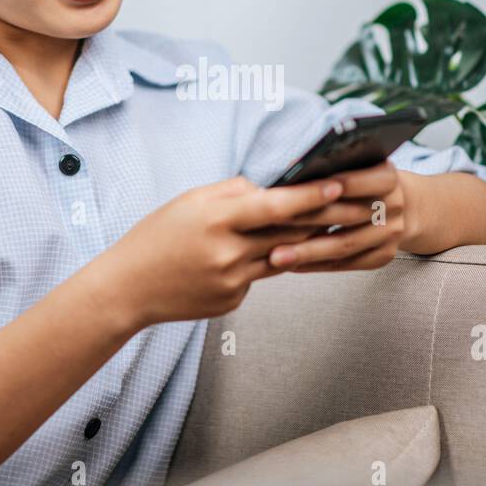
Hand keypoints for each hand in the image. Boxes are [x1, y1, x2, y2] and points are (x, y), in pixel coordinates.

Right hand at [97, 174, 346, 325]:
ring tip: (331, 224)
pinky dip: (263, 261)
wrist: (127, 288)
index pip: (276, 206)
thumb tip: (268, 188)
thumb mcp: (189, 202)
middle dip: (325, 218)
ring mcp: (233, 281)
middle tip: (358, 205)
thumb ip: (231, 192)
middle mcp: (228, 253)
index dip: (311, 195)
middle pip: (289, 232)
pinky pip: (260, 277)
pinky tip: (256, 255)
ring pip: (280, 255)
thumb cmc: (156, 237)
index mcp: (217, 220)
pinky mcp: (233, 301)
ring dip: (304, 241)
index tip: (338, 184)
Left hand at [257, 161, 415, 272]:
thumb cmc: (365, 179)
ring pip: (344, 246)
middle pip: (345, 216)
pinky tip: (293, 265)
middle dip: (306, 221)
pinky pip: (347, 264)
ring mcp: (391, 234)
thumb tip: (290, 168)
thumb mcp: (359, 164)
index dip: (325, 188)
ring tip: (276, 256)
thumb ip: (333, 166)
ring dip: (308, 253)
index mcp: (388, 177)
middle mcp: (394, 205)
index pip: (355, 181)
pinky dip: (318, 265)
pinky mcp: (384, 256)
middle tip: (270, 226)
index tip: (292, 192)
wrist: (405, 206)